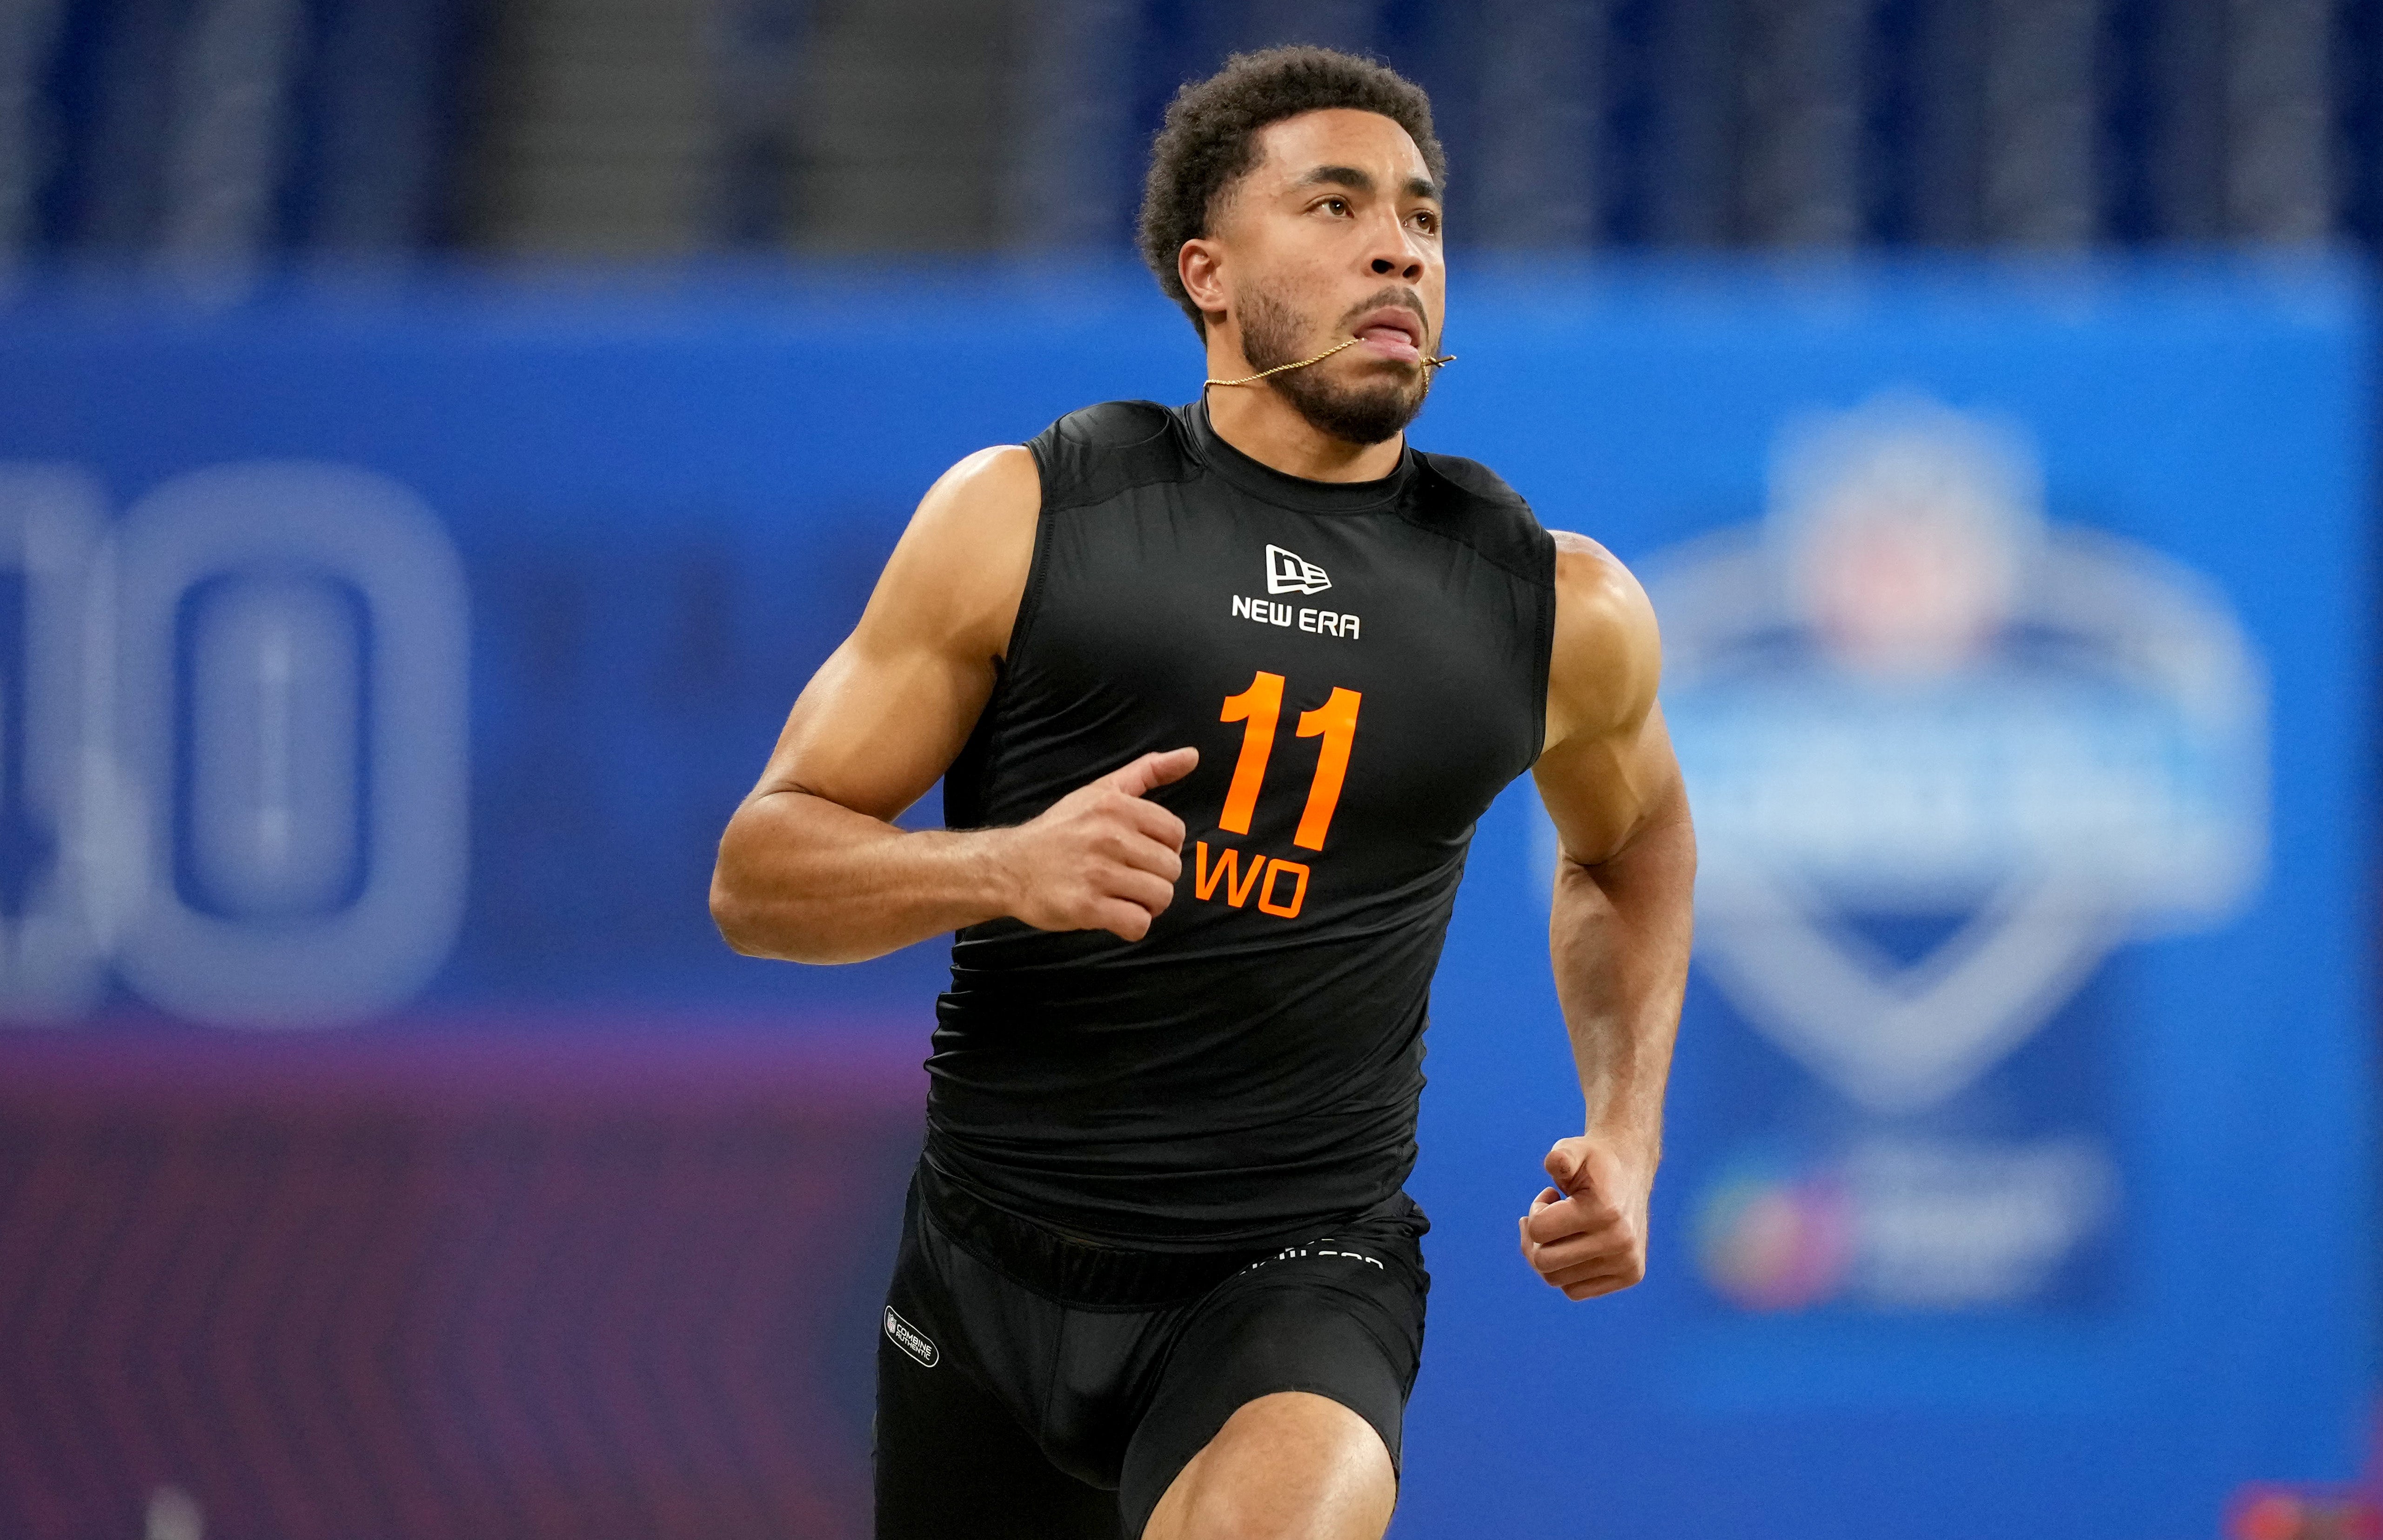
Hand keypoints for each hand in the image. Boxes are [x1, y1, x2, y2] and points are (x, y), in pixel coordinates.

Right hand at [994, 748, 1197, 941]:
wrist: (1010, 866)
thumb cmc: (1061, 830)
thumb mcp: (1101, 790)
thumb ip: (1148, 771)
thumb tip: (1192, 755)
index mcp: (1115, 806)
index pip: (1176, 832)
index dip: (1164, 847)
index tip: (1141, 852)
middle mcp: (1108, 836)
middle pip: (1172, 868)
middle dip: (1156, 878)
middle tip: (1131, 879)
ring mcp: (1097, 873)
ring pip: (1160, 897)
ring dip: (1147, 904)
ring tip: (1124, 897)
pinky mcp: (1086, 907)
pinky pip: (1138, 924)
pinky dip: (1132, 925)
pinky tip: (1115, 915)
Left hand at [1518, 1137, 1652, 1300]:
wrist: (1632, 1170)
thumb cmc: (1594, 1162)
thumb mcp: (1574, 1149)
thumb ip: (1561, 1156)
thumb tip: (1556, 1164)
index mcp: (1605, 1211)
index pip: (1540, 1230)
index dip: (1535, 1211)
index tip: (1548, 1196)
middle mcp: (1620, 1241)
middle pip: (1543, 1261)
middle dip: (1534, 1239)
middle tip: (1545, 1217)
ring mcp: (1627, 1262)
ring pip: (1556, 1279)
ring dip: (1549, 1254)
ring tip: (1561, 1229)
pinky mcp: (1630, 1275)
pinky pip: (1575, 1291)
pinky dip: (1565, 1271)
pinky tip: (1573, 1245)